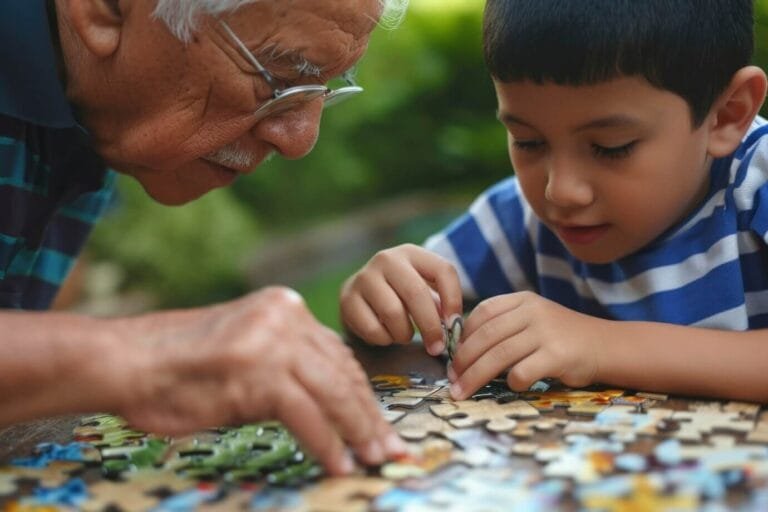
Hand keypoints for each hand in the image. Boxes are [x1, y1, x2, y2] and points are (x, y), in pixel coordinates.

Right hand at [110, 287, 404, 474]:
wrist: (127, 360)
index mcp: (285, 307)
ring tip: (375, 460)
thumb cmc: (181, 366)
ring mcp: (272, 341)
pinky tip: (337, 464)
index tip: (379, 423)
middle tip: (390, 448)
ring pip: (334, 392)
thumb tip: (331, 398)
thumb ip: (288, 362)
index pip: (338, 355)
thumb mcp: (246, 351)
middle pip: (343, 372)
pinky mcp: (259, 371)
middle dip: (370, 417)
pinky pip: (307, 415)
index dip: (363, 394)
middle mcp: (286, 316)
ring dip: (358, 433)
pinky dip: (326, 444)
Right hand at [339, 244, 462, 355]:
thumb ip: (441, 304)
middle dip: (430, 326)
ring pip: (393, 312)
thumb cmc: (401, 296)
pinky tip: (385, 335)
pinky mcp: (347, 298)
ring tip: (405, 335)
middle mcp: (386, 259)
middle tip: (437, 347)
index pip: (443, 270)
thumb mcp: (424, 290)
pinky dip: (384, 339)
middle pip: (416, 293)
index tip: (454, 325)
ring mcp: (364, 277)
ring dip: (404, 334)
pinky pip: (372, 328)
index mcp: (411, 253)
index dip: (453, 300)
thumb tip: (454, 326)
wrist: (362, 297)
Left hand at [448, 291, 603, 398]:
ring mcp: (546, 332)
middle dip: (462, 361)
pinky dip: (511, 382)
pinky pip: (522, 372)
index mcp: (522, 300)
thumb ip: (504, 327)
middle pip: (485, 337)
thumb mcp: (533, 320)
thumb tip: (461, 350)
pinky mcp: (558, 356)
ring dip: (474, 377)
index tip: (452, 355)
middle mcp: (533, 312)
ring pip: (497, 355)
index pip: (482, 313)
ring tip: (462, 391)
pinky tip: (512, 386)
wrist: (605, 346)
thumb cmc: (561, 338)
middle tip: (451, 379)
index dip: (462, 336)